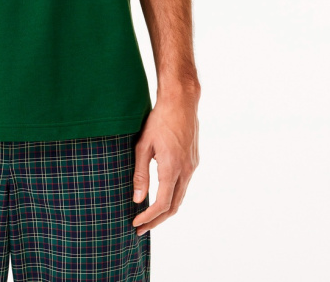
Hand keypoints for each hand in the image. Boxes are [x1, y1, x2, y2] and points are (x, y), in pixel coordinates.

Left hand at [131, 85, 199, 235]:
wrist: (181, 101)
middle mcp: (186, 171)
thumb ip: (140, 173)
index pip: (161, 204)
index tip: (136, 223)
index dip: (148, 217)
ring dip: (165, 211)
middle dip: (156, 221)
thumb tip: (137, 199)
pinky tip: (161, 195)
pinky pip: (184, 186)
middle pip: (173, 207)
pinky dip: (172, 197)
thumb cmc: (159, 120)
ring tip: (149, 217)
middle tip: (141, 228)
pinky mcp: (193, 161)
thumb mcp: (143, 145)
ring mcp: (192, 166)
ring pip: (180, 197)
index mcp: (171, 168)